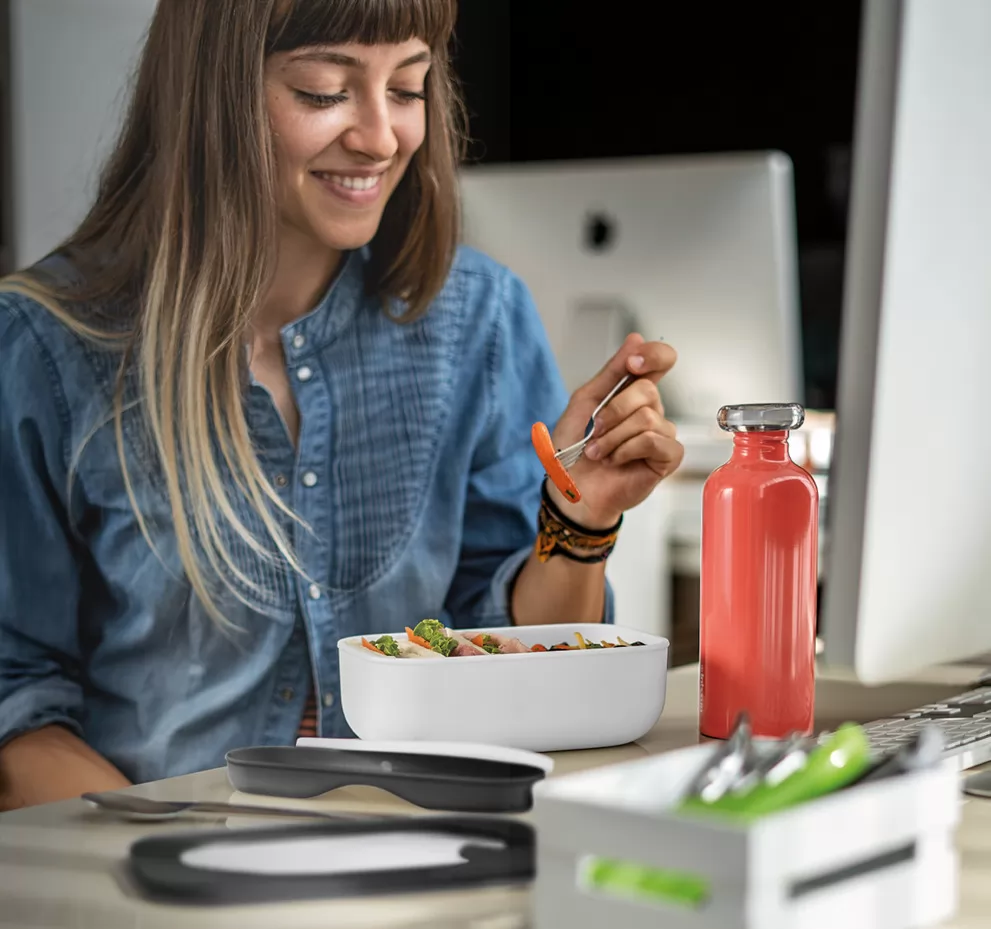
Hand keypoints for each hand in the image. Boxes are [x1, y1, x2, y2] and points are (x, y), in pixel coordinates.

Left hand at [546, 334, 683, 527]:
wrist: (571, 489)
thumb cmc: (575, 449)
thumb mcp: (585, 403)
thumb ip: (611, 372)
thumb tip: (636, 338)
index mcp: (633, 393)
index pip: (661, 360)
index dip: (653, 355)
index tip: (632, 363)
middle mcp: (651, 411)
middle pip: (647, 391)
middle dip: (613, 411)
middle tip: (594, 432)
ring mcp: (662, 435)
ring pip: (647, 418)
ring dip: (613, 437)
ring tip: (600, 453)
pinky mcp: (667, 458)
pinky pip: (655, 441)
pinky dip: (627, 450)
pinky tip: (616, 461)